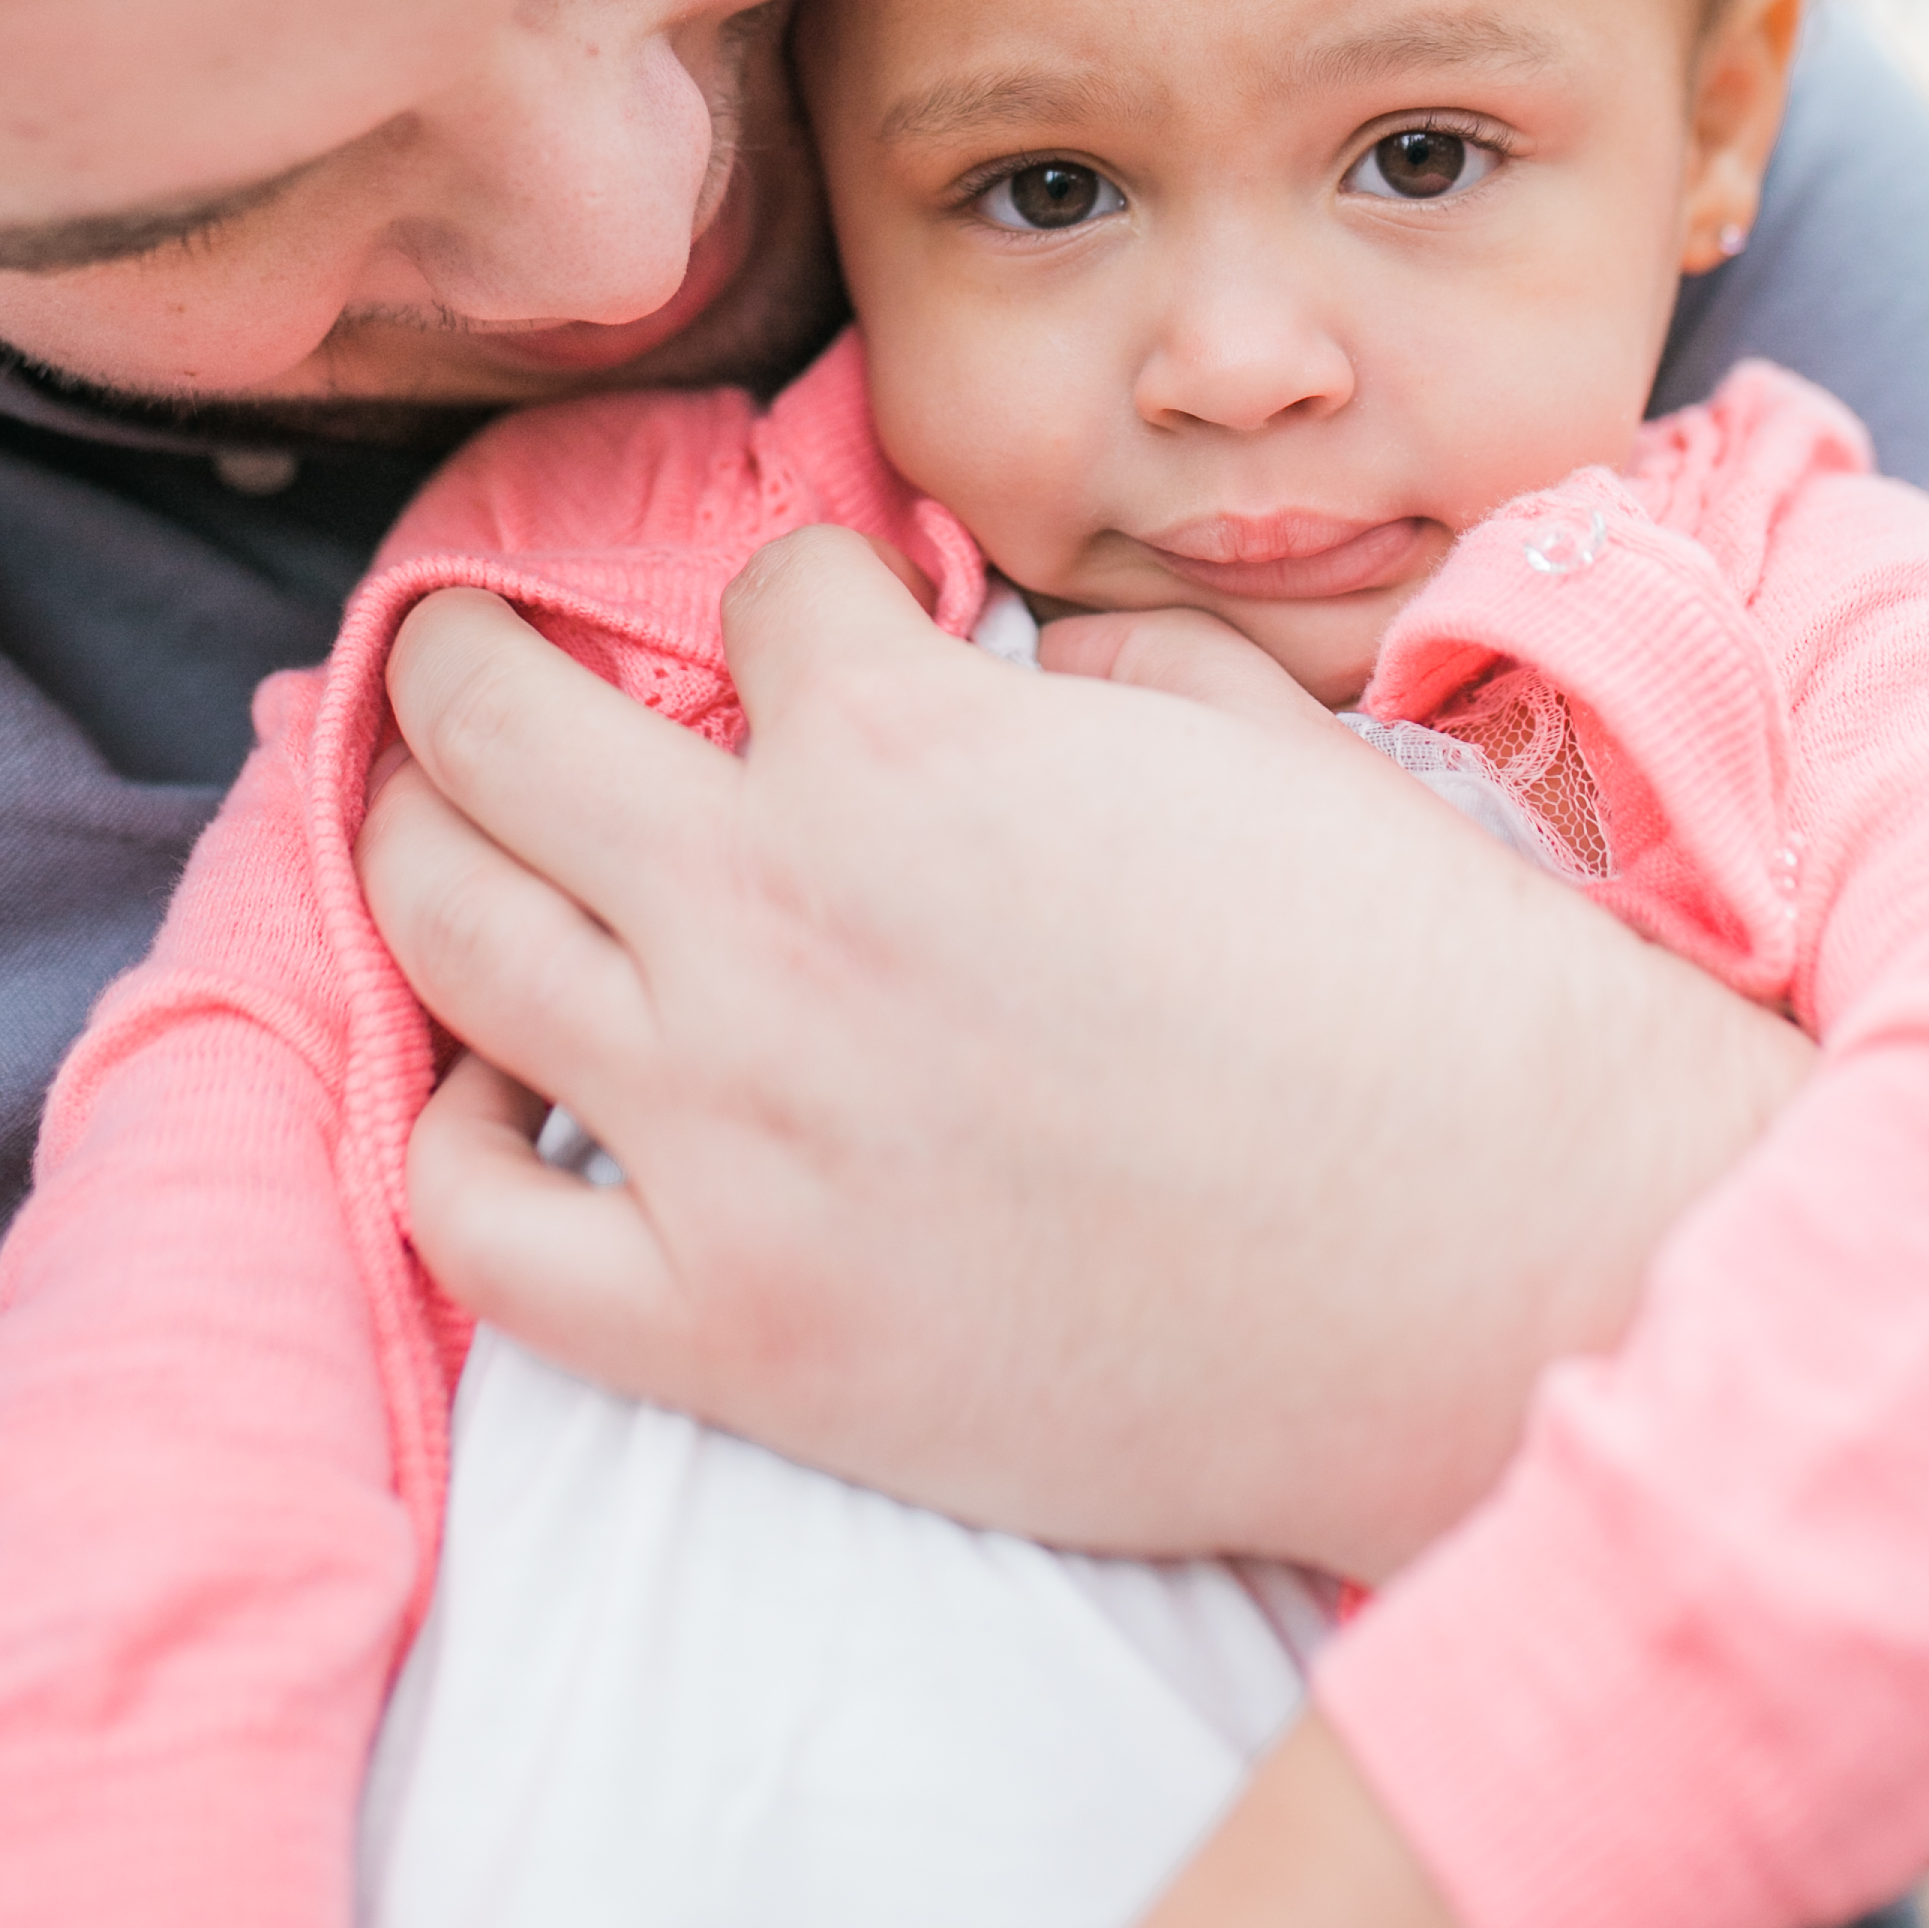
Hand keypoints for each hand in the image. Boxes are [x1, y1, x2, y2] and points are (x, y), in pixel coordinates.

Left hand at [368, 534, 1806, 1579]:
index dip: (794, 598)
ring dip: (418, 842)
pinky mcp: (737, 1330)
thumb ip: (1098, 665)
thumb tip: (1026, 659)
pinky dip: (452, 1134)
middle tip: (463, 656)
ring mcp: (731, 1127)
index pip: (758, 597)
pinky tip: (504, 1094)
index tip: (814, 639)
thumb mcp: (1265, 739)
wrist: (1510, 1266)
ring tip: (434, 826)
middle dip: (469, 657)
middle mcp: (772, 908)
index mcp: (909, 742)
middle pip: (494, 722)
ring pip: (445, 927)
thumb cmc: (1420, 991)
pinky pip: (474, 1220)